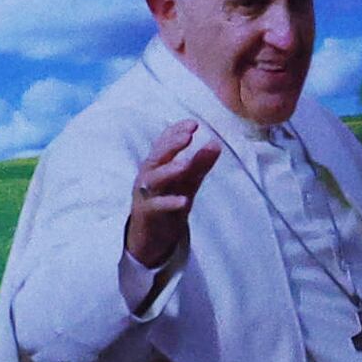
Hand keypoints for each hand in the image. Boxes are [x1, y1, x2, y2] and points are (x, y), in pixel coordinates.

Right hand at [123, 119, 218, 278]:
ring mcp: (145, 195)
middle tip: (187, 136)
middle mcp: (148, 176)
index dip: (176, 132)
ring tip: (185, 164)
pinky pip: (157, 206)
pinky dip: (169, 203)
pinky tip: (184, 201)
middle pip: (157, 157)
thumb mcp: (186, 182)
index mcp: (156, 165)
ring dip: (169, 171)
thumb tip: (216, 143)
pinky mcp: (147, 214)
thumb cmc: (167, 203)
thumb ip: (199, 164)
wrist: (151, 237)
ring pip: (154, 180)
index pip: (164, 144)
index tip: (193, 124)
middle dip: (171, 145)